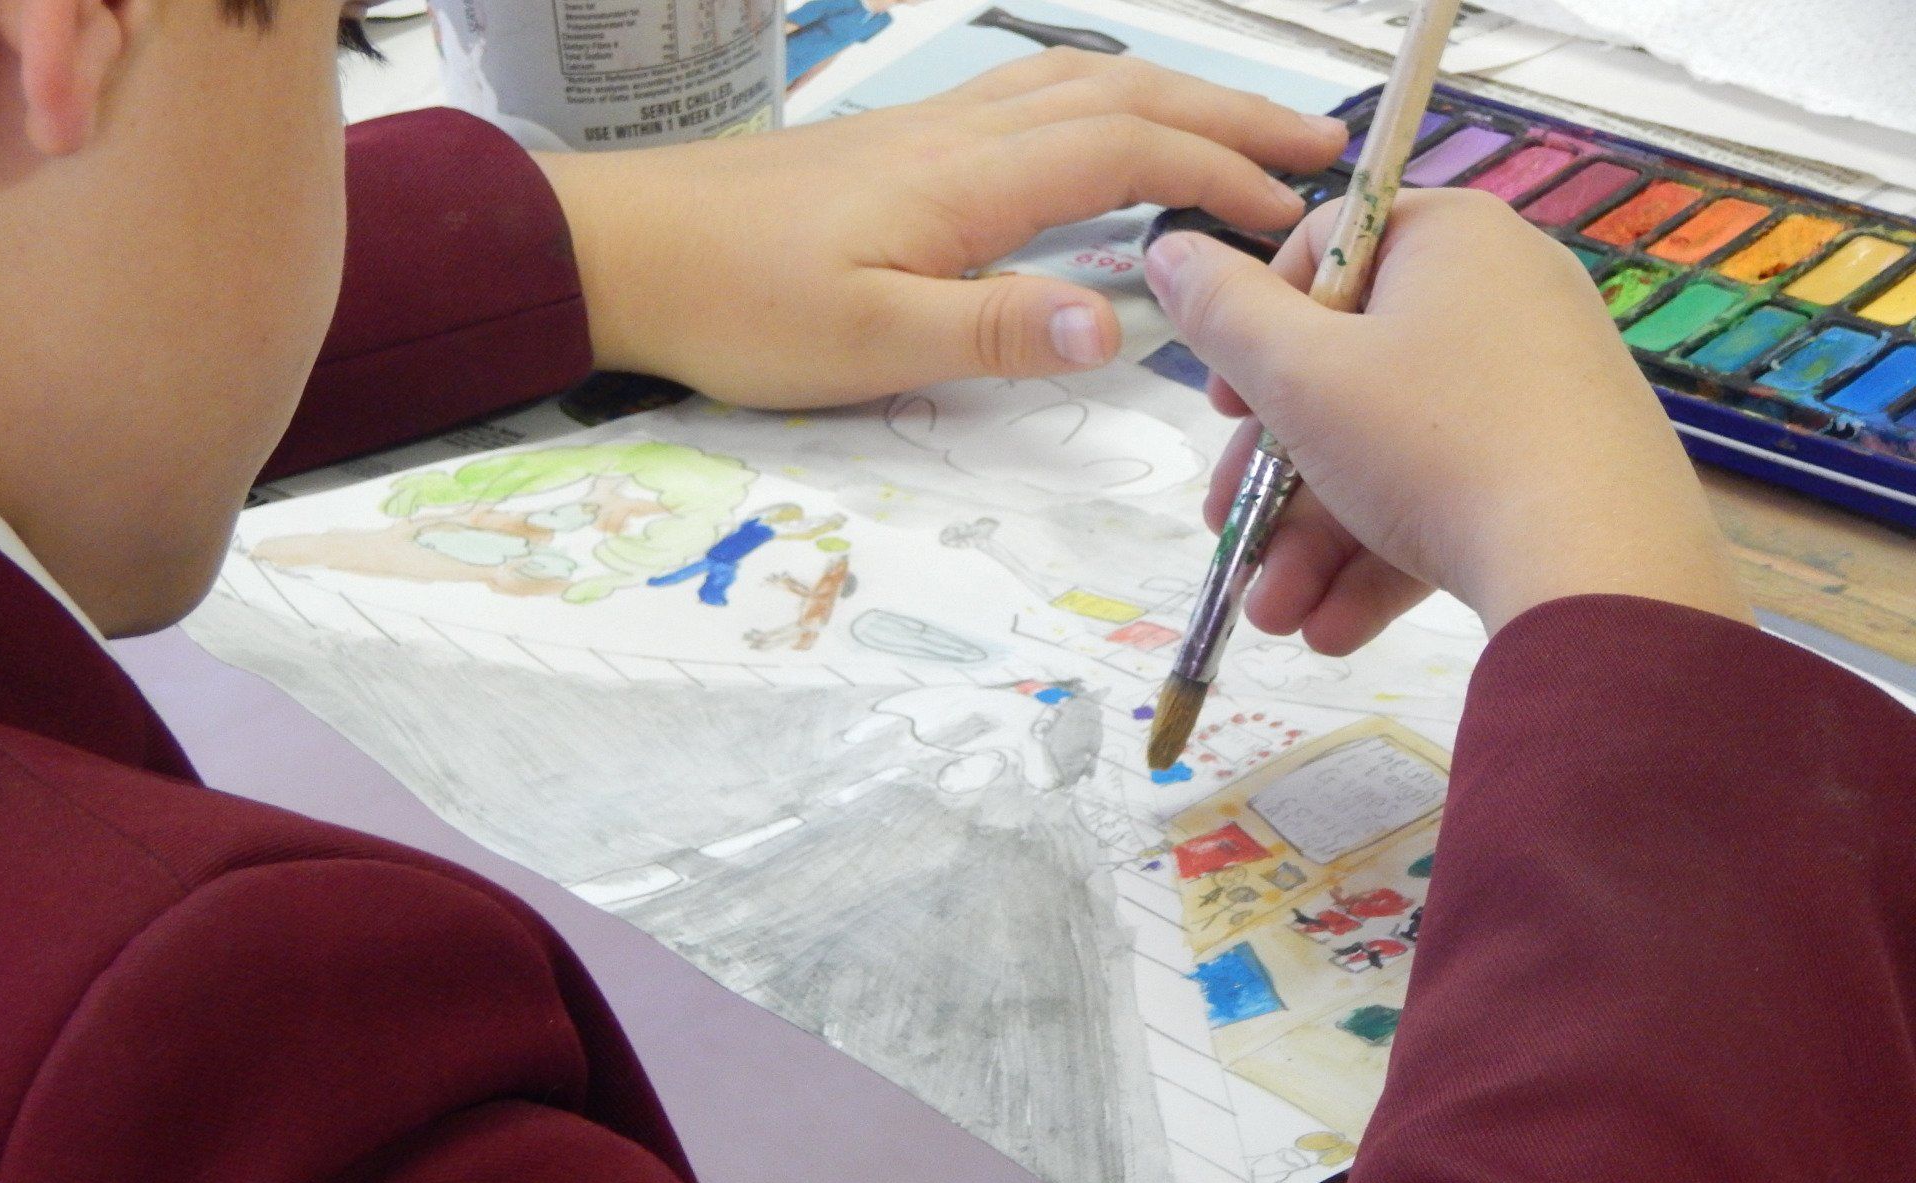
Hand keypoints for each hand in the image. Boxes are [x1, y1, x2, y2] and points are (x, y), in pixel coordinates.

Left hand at [531, 50, 1345, 406]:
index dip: (1225, 170)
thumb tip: (1122, 324)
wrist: (623, 248)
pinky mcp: (901, 144)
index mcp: (973, 181)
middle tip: (1315, 147)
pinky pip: (1033, 98)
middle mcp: (965, 135)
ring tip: (1236, 133)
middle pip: (1123, 96)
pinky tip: (1104, 131)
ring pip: (1079, 84)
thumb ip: (996, 329)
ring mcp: (932, 130)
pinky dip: (1103, 101)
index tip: (1301, 204)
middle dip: (1227, 118)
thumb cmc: (738, 304)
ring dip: (1171, 99)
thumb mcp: (869, 341)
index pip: (1132, 150)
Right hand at [1144, 189, 1752, 649]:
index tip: (1226, 407)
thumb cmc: (1435, 440)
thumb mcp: (1299, 374)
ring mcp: (1538, 386)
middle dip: (1275, 478)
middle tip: (1228, 532)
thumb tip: (1170, 248)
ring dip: (1315, 541)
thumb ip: (1222, 313)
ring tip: (1276, 617)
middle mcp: (1502, 295)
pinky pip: (1449, 495)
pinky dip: (1385, 557)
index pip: (1323, 249)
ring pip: (1391, 454)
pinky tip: (1333, 629)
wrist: (1598, 565)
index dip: (1256, 328)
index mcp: (1449, 239)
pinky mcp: (1558, 467)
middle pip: (1348, 373)